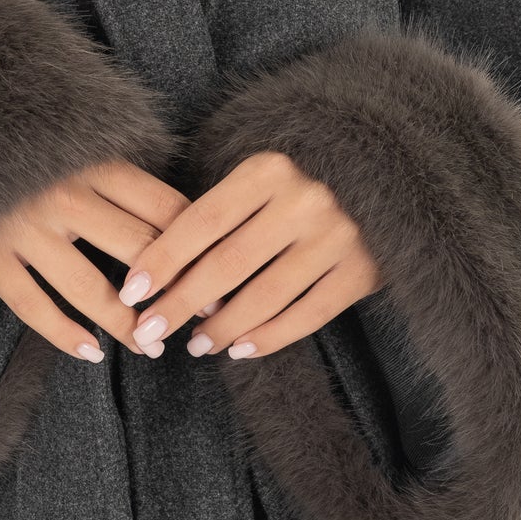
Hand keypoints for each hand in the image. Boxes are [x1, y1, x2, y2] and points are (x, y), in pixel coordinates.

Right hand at [0, 159, 190, 361]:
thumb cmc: (18, 150)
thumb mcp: (72, 146)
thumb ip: (117, 176)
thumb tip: (182, 217)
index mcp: (93, 163)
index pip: (166, 209)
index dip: (200, 247)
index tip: (219, 276)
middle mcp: (64, 195)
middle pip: (140, 251)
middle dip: (176, 292)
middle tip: (197, 319)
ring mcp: (25, 229)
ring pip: (92, 290)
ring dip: (128, 326)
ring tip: (150, 347)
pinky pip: (34, 307)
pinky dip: (66, 336)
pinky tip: (92, 352)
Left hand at [115, 151, 380, 358]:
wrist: (389, 175)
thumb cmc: (299, 183)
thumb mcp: (259, 179)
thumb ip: (218, 213)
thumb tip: (159, 274)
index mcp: (269, 170)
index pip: (201, 222)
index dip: (162, 260)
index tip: (131, 292)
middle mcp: (306, 200)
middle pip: (227, 264)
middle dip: (181, 303)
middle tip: (149, 330)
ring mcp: (339, 236)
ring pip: (265, 296)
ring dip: (223, 328)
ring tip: (196, 345)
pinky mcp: (364, 271)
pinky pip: (307, 315)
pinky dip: (269, 337)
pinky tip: (241, 349)